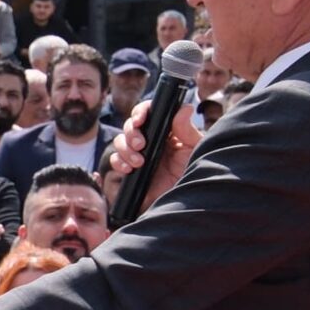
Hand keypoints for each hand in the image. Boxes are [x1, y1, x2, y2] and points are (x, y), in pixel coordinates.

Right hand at [102, 96, 199, 212]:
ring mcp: (138, 154)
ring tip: (139, 162)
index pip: (148, 112)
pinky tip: (129, 170)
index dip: (141, 111)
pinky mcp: (129, 169)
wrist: (182, 201)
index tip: (140, 119)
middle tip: (141, 145)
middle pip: (130, 125)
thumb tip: (184, 108)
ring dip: (125, 149)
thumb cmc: (193, 174)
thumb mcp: (194, 150)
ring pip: (120, 141)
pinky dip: (119, 163)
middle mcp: (150, 140)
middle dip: (131, 133)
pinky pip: (115, 160)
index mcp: (165, 130)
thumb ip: (187, 130)